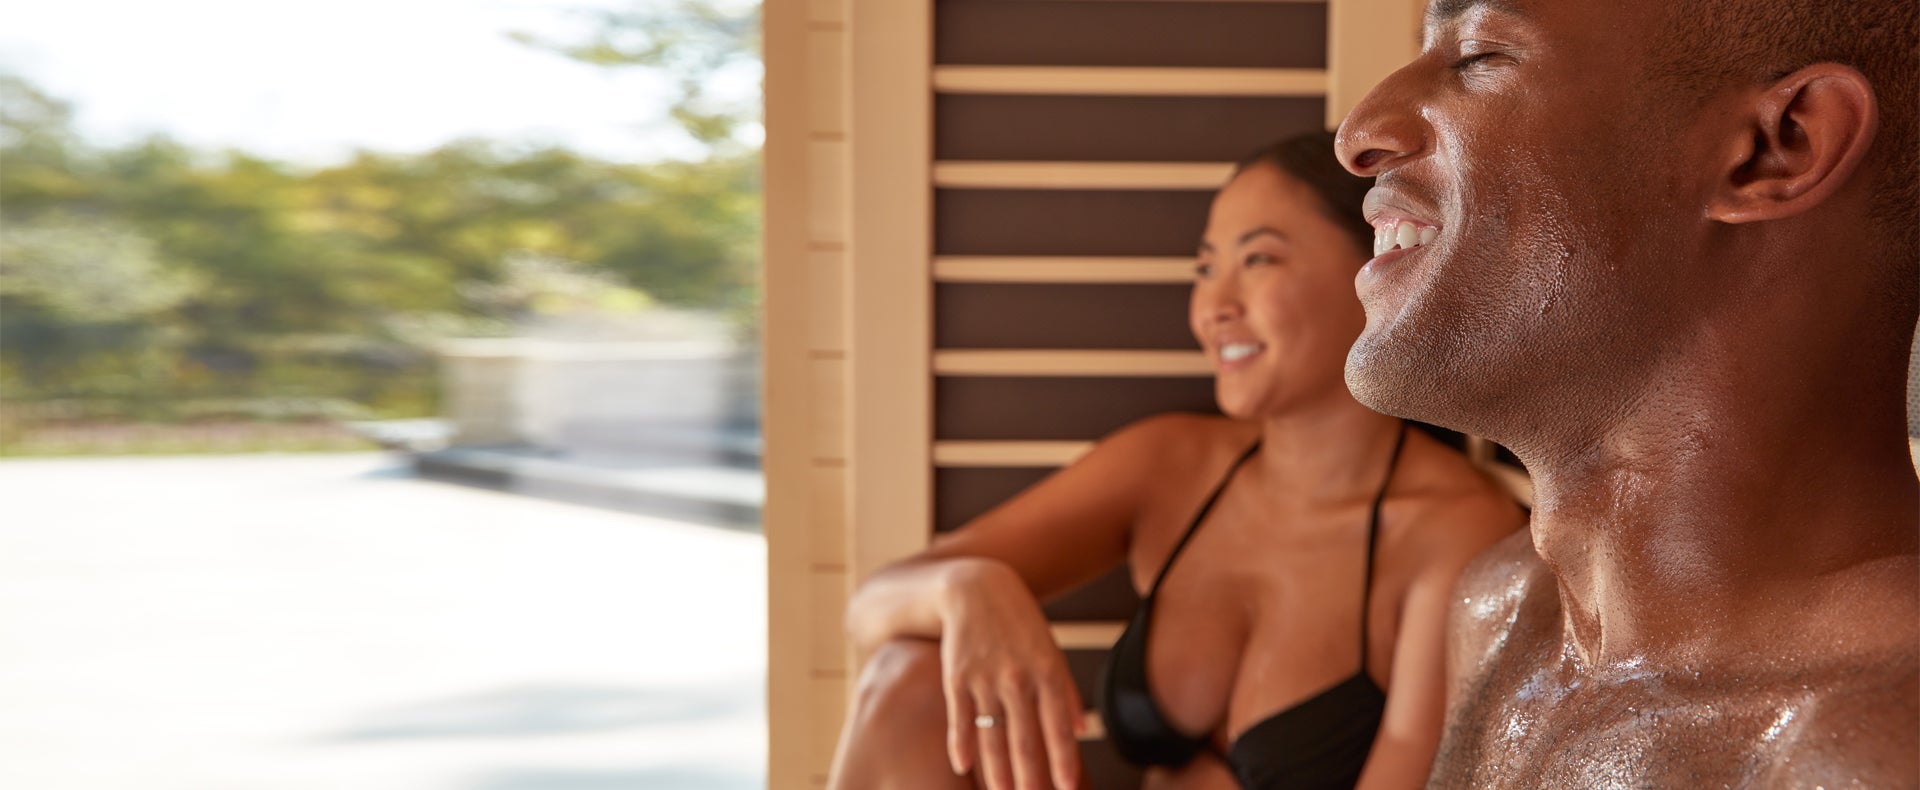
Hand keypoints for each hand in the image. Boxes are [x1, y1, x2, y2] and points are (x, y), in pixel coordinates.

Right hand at [939, 560, 1084, 789]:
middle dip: (1030, 777)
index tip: (1067, 787)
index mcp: (1048, 671)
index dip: (1063, 760)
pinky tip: (963, 766)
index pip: (1059, 726)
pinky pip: (960, 717)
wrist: (976, 589)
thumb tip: (1082, 731)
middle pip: (1025, 738)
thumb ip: (1067, 691)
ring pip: (993, 734)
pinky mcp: (957, 676)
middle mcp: (1018, 678)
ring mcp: (986, 678)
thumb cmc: (1020, 624)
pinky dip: (961, 743)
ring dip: (997, 770)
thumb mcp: (1051, 650)